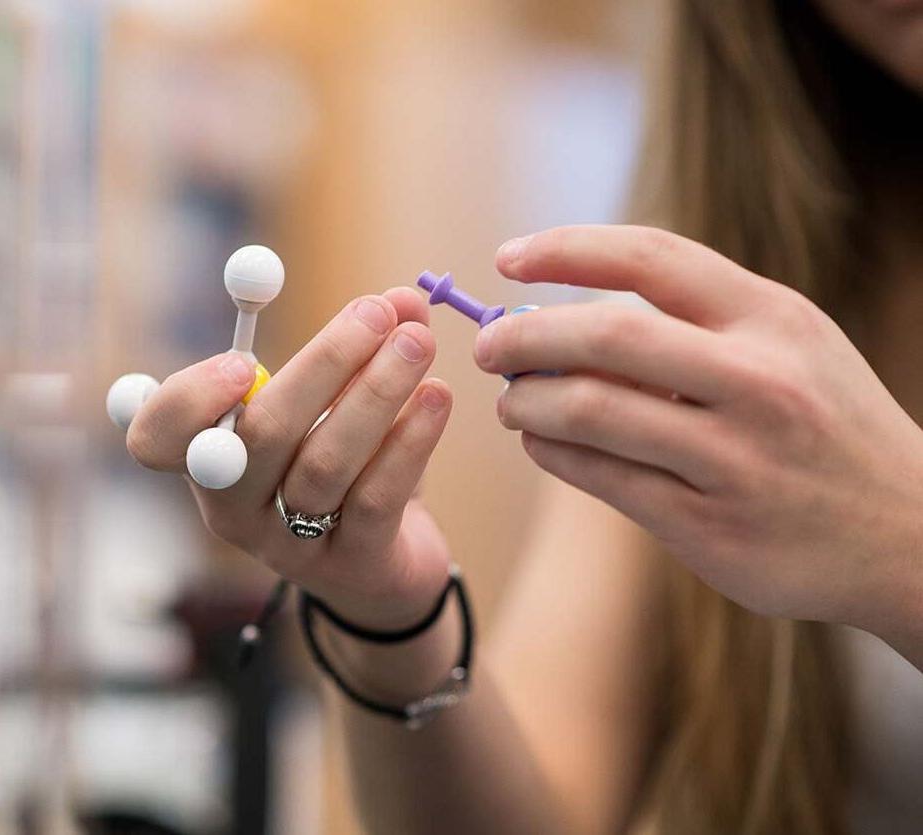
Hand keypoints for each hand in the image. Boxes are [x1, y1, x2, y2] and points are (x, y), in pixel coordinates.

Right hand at [126, 288, 453, 629]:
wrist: (379, 568)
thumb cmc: (339, 463)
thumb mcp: (333, 403)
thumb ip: (360, 344)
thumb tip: (400, 299)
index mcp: (206, 460)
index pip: (157, 439)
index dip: (187, 401)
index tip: (242, 360)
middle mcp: (234, 508)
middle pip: (261, 436)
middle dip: (322, 365)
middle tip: (375, 313)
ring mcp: (289, 544)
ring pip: (324, 464)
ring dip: (375, 394)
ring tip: (417, 342)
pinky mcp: (351, 565)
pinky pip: (375, 498)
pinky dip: (408, 442)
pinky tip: (437, 398)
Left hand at [475, 224, 922, 639]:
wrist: (911, 537)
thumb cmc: (826, 426)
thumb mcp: (791, 347)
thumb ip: (696, 320)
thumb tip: (563, 310)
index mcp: (774, 320)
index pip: (652, 258)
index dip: (566, 249)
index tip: (507, 257)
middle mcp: (759, 382)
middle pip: (607, 334)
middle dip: (526, 334)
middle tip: (490, 346)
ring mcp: (735, 458)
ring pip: (591, 410)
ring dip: (529, 401)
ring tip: (515, 402)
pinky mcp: (709, 526)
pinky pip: (600, 476)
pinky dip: (553, 452)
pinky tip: (543, 443)